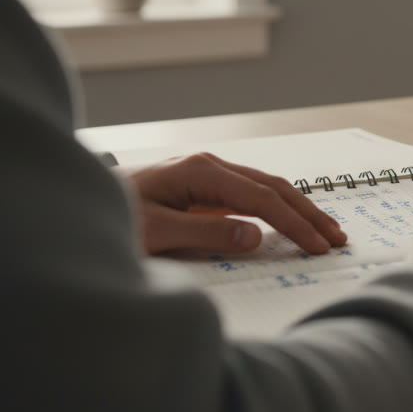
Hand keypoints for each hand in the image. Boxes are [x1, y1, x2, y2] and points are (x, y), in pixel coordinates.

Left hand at [120, 153, 348, 255]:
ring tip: (326, 230)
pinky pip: (251, 194)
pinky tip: (293, 219)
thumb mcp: (155, 232)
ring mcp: (208, 173)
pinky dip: (278, 208)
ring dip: (298, 209)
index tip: (318, 246)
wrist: (74, 203)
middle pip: (273, 186)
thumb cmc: (112, 216)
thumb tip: (256, 236)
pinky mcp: (204, 187)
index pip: (263, 198)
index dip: (294, 223)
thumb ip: (207, 234)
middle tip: (337, 238)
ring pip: (266, 187)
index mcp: (202, 171)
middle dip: (308, 212)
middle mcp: (210, 165)